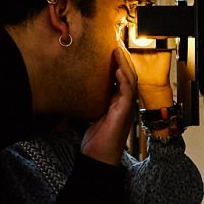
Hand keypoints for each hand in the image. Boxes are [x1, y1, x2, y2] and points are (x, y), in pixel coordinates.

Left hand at [80, 47, 139, 165]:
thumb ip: (87, 104)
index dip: (118, 64)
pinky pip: (128, 92)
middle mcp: (125, 104)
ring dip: (124, 65)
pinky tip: (118, 69)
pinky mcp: (124, 113)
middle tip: (116, 45)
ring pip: (131, 81)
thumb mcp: (89, 117)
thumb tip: (73, 92)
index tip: (110, 51)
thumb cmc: (95, 141)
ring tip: (118, 51)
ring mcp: (127, 109)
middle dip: (123, 60)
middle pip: (128, 76)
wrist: (99, 159)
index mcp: (118, 104)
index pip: (122, 79)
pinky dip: (124, 79)